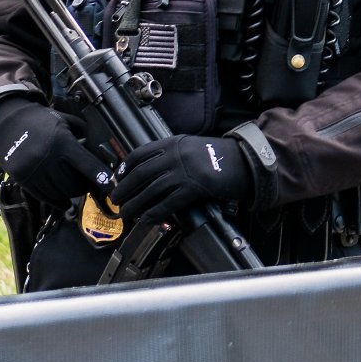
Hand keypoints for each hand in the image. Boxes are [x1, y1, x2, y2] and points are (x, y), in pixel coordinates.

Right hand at [0, 99, 107, 201]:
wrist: (7, 125)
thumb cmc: (40, 122)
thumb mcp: (63, 120)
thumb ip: (82, 131)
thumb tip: (98, 146)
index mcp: (62, 142)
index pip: (86, 163)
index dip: (100, 176)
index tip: (111, 184)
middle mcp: (48, 159)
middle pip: (74, 184)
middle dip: (85, 187)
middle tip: (90, 185)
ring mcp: (34, 171)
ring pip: (60, 193)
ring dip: (72, 195)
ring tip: (77, 189)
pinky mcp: (23, 180)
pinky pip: (45, 197)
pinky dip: (57, 202)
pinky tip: (64, 202)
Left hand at [115, 133, 255, 231]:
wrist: (244, 161)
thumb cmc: (220, 155)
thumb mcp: (192, 146)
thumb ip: (173, 154)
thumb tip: (153, 170)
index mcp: (174, 142)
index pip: (141, 153)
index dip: (126, 167)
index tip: (119, 177)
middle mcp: (175, 155)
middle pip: (141, 174)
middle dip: (124, 188)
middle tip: (116, 199)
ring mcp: (183, 172)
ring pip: (149, 190)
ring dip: (134, 204)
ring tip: (126, 212)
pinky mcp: (192, 188)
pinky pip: (166, 203)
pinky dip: (153, 213)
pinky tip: (145, 219)